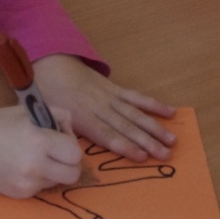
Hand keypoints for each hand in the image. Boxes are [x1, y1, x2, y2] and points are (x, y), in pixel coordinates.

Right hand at [0, 105, 81, 197]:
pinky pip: (42, 187)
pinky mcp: (21, 193)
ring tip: (37, 158)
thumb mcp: (27, 111)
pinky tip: (24, 166)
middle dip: (70, 163)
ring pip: (58, 181)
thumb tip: (69, 129)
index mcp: (39, 140)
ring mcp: (28, 182)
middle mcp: (35, 165)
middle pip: (73, 174)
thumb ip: (56, 115)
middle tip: (58, 154)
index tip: (60, 138)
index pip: (75, 153)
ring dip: (54, 170)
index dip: (71, 144)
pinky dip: (39, 178)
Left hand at [31, 54, 175, 162]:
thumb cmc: (48, 94)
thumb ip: (61, 133)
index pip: (106, 133)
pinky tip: (170, 112)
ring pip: (135, 113)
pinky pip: (136, 97)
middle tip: (165, 155)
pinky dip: (153, 104)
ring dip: (154, 127)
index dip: (124, 145)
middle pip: (126, 126)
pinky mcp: (114, 88)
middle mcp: (99, 106)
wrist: (52, 62)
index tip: (141, 157)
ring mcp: (109, 96)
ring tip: (171, 140)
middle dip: (147, 141)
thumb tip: (69, 154)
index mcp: (81, 115)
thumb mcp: (48, 115)